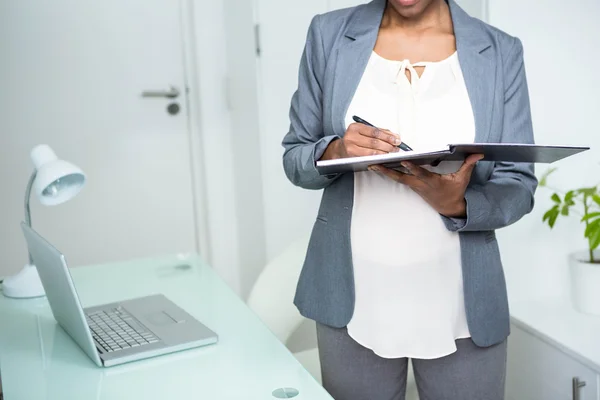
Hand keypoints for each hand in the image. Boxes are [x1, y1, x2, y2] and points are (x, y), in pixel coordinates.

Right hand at [320, 123, 401, 160]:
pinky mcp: (351, 156)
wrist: (339, 150)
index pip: (375, 131)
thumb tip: (394, 135)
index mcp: (355, 127)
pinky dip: (378, 157)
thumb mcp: (364, 132)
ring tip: (392, 153)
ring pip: (372, 151)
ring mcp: (350, 146)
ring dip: (384, 152)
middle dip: (388, 145)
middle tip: (396, 148)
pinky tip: (383, 157)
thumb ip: (379, 132)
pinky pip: (368, 157)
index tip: (396, 139)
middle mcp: (351, 136)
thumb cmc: (354, 140)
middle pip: (374, 141)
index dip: (387, 136)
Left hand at [369, 154, 484, 217]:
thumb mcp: (463, 179)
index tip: (404, 161)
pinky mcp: (412, 186)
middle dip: (387, 171)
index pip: (421, 174)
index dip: (412, 168)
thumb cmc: (455, 192)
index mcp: (432, 182)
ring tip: (371, 164)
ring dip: (384, 172)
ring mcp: (414, 186)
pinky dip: (389, 173)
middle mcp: (420, 184)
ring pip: (397, 178)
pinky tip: (380, 167)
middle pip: (401, 177)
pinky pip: (399, 179)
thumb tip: (478, 153)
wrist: (448, 208)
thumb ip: (469, 165)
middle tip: (374, 164)